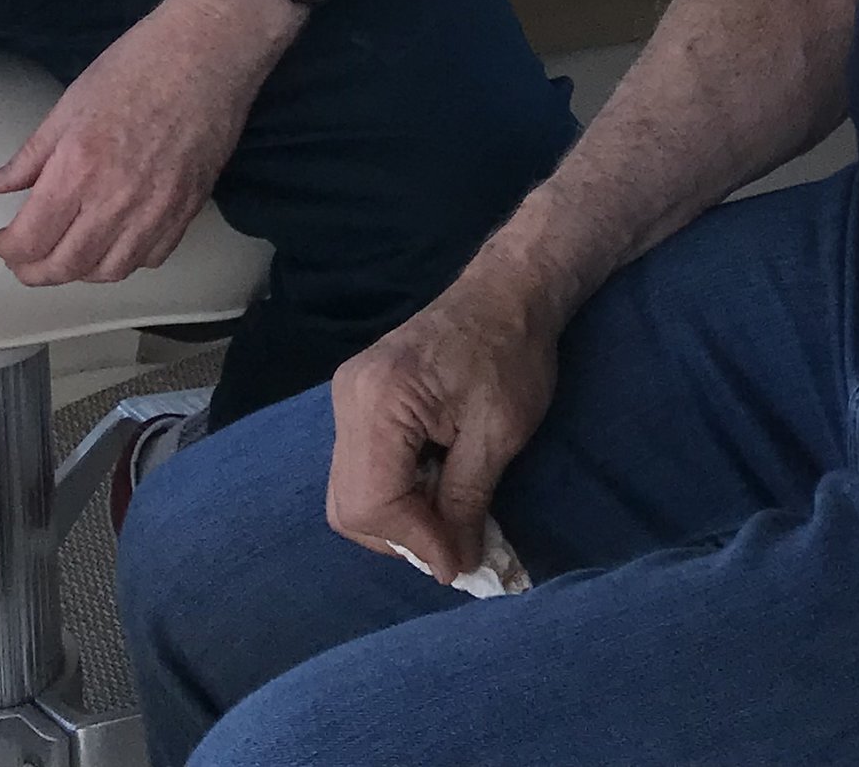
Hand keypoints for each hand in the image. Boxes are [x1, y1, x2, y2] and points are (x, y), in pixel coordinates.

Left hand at [0, 0, 283, 284]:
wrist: (209, 52)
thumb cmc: (137, 65)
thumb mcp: (71, 102)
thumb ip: (32, 154)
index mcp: (78, 168)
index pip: (31, 238)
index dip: (9, 250)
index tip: (3, 241)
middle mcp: (116, 200)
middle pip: (66, 266)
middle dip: (35, 271)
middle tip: (25, 259)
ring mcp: (157, 210)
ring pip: (109, 272)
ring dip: (80, 271)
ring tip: (66, 254)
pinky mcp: (189, 209)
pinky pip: (152, 258)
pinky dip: (126, 260)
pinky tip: (114, 242)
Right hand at [326, 269, 561, 584]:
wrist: (507, 292)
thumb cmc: (510, 353)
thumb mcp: (498, 433)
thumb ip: (466, 502)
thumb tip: (452, 567)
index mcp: (380, 398)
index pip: (374, 502)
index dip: (417, 541)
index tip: (460, 560)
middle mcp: (349, 397)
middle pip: (349, 507)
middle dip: (401, 536)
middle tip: (454, 540)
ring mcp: (347, 395)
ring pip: (349, 494)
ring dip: (396, 519)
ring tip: (447, 514)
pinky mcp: (358, 399)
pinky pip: (359, 469)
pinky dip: (392, 493)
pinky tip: (433, 485)